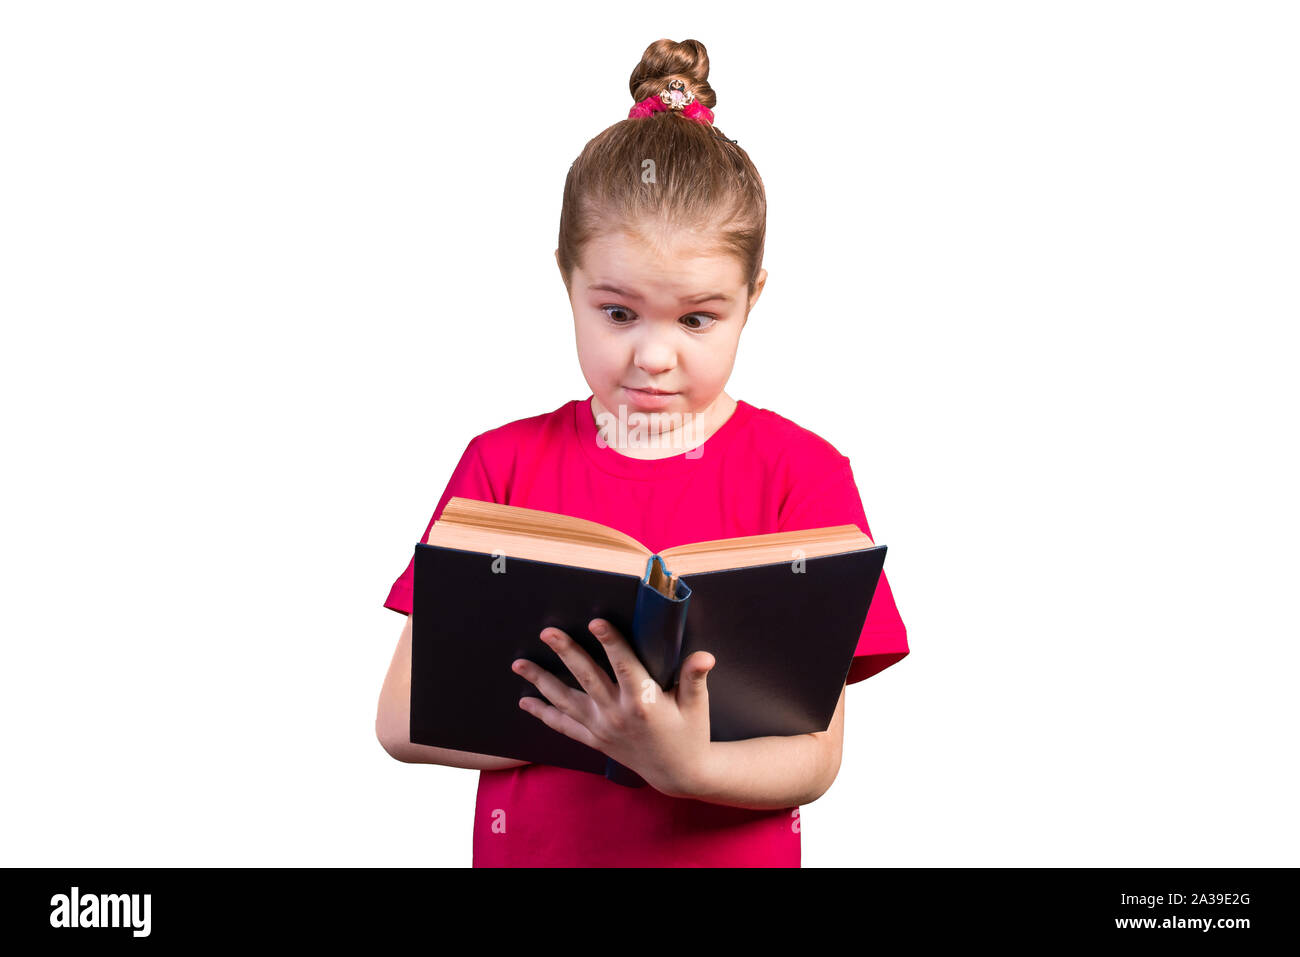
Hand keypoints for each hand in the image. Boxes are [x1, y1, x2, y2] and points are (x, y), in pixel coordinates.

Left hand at [511, 618, 714, 798]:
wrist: (680, 774)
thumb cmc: (690, 733)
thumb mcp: (697, 705)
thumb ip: (695, 677)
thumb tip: (705, 656)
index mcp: (643, 701)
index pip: (624, 665)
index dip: (610, 642)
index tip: (596, 621)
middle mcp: (617, 714)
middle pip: (587, 677)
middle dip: (566, 653)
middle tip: (547, 632)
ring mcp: (602, 729)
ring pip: (566, 700)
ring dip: (541, 681)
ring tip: (519, 663)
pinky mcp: (595, 740)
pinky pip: (564, 726)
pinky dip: (544, 714)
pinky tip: (525, 701)